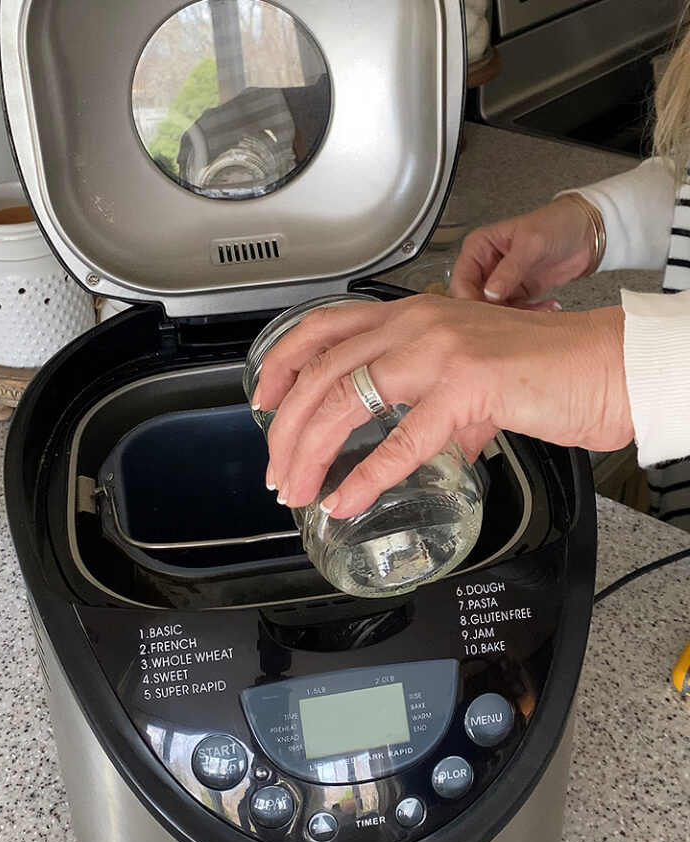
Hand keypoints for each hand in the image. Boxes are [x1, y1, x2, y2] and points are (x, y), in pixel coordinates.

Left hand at [254, 294, 630, 517]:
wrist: (604, 365)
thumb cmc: (545, 367)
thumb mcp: (469, 373)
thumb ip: (429, 404)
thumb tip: (403, 448)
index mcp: (413, 315)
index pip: (323, 326)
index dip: (282, 363)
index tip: (262, 400)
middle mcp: (417, 324)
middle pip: (321, 370)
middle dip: (285, 425)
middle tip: (277, 467)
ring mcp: (439, 352)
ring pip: (345, 399)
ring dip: (310, 451)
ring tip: (299, 488)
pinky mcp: (466, 386)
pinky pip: (400, 440)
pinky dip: (365, 476)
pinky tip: (346, 499)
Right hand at [450, 196, 594, 308]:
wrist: (586, 234)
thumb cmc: (556, 225)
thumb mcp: (530, 243)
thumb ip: (509, 269)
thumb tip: (490, 293)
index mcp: (479, 248)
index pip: (461, 280)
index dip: (469, 299)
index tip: (485, 311)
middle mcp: (485, 266)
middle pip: (474, 300)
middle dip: (493, 311)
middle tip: (514, 316)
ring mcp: (501, 282)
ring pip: (494, 311)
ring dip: (516, 316)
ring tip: (541, 309)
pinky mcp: (517, 294)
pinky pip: (514, 313)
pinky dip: (530, 315)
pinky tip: (549, 306)